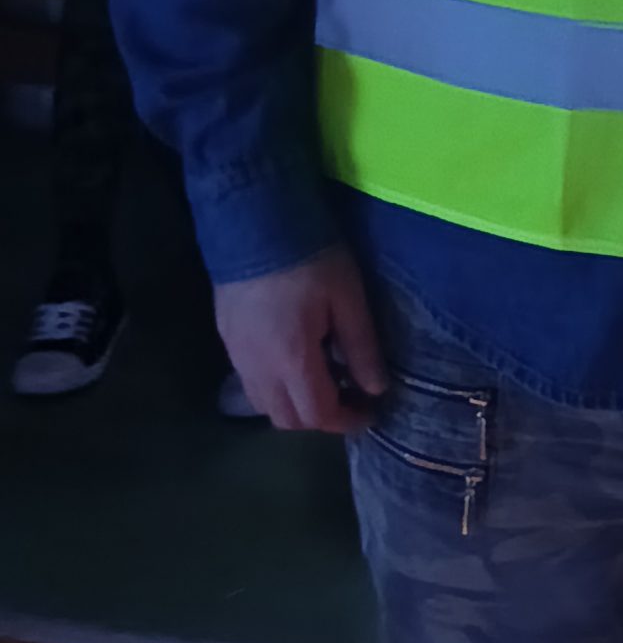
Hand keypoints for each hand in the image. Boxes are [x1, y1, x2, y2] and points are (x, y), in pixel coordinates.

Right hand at [214, 245, 387, 434]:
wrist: (252, 221)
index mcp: (291, 361)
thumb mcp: (348, 298)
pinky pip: (250, 381)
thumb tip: (376, 388)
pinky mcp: (225, 339)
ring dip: (295, 403)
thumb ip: (362, 347)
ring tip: (324, 376)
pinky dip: (275, 386)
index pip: (318, 415)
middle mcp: (258, 369)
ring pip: (264, 404)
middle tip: (349, 395)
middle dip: (321, 417)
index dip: (347, 421)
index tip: (370, 411)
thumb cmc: (310, 258)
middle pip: (287, 419)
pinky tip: (295, 357)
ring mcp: (236, 355)